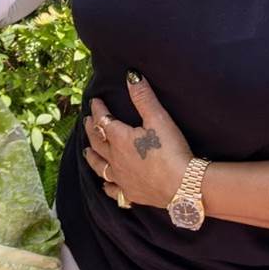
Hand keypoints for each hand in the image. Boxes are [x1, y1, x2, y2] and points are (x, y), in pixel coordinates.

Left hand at [84, 73, 193, 209]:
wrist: (182, 186)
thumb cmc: (171, 151)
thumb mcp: (158, 119)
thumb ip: (143, 97)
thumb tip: (130, 75)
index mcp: (120, 139)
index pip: (103, 120)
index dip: (98, 109)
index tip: (95, 101)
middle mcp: (115, 159)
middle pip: (97, 142)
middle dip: (91, 129)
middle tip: (87, 121)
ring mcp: (121, 179)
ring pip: (99, 166)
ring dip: (92, 156)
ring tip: (86, 150)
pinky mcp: (130, 194)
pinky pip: (112, 190)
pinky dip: (107, 185)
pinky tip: (106, 184)